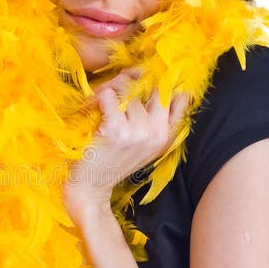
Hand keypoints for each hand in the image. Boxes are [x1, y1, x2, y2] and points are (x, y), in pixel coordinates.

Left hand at [65, 69, 188, 212]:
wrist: (90, 187)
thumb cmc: (112, 160)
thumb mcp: (144, 142)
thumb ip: (159, 116)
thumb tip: (172, 86)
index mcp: (167, 136)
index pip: (178, 97)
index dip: (161, 83)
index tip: (145, 81)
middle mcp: (158, 133)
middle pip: (152, 87)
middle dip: (131, 84)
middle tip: (114, 95)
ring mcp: (139, 132)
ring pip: (127, 90)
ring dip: (109, 93)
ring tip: (99, 109)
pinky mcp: (117, 130)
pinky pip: (108, 95)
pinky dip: (96, 100)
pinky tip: (93, 113)